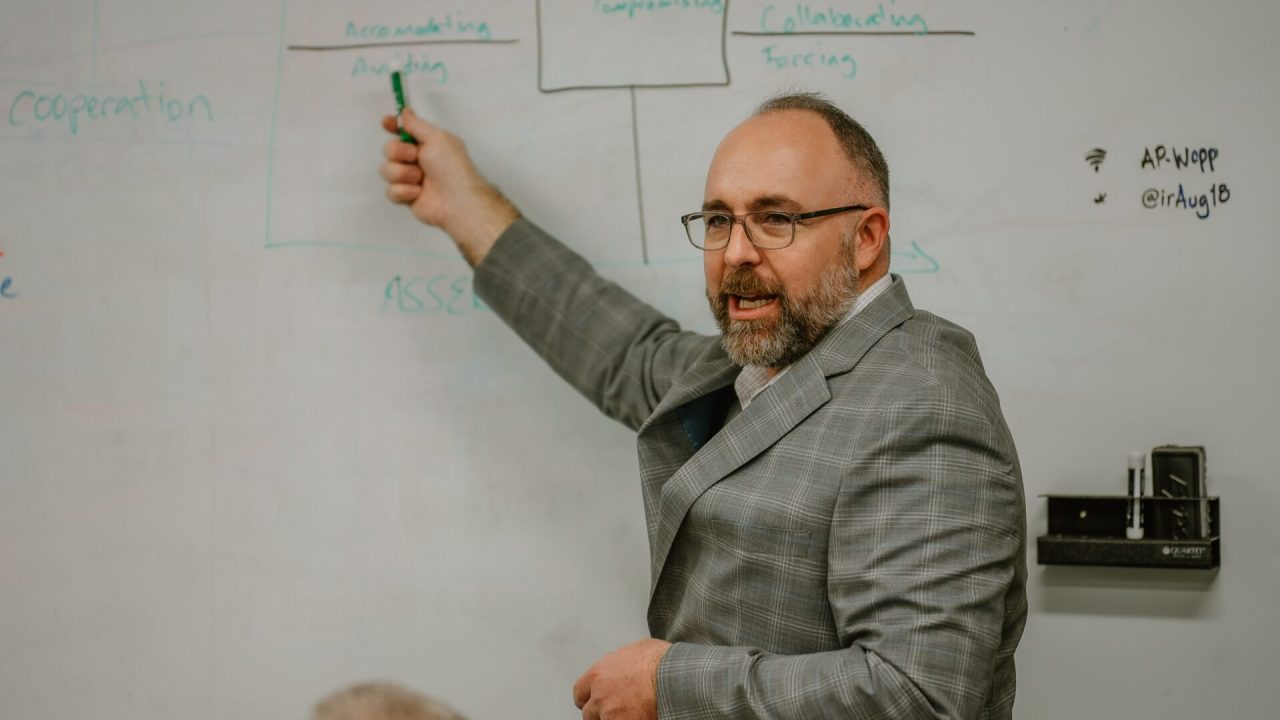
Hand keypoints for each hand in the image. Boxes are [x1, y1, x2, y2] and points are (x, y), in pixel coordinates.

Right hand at [379, 108, 518, 265]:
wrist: (456, 200)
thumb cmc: (451, 166)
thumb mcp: (436, 138)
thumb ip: (416, 124)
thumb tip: (405, 111)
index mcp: (426, 144)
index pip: (403, 131)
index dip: (392, 126)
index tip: (386, 123)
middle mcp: (416, 160)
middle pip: (389, 149)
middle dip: (398, 152)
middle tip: (415, 157)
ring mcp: (409, 179)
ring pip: (387, 170)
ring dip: (403, 173)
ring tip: (420, 179)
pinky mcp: (405, 197)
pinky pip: (390, 191)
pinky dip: (404, 191)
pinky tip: (418, 193)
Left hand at [573, 638, 670, 719]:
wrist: (676, 677)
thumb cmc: (662, 661)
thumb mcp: (638, 649)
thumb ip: (622, 661)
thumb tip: (626, 662)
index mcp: (599, 674)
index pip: (580, 692)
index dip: (590, 698)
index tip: (596, 701)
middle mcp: (600, 695)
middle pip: (589, 713)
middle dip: (601, 712)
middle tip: (617, 710)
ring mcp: (610, 714)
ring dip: (613, 718)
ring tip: (631, 713)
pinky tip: (640, 716)